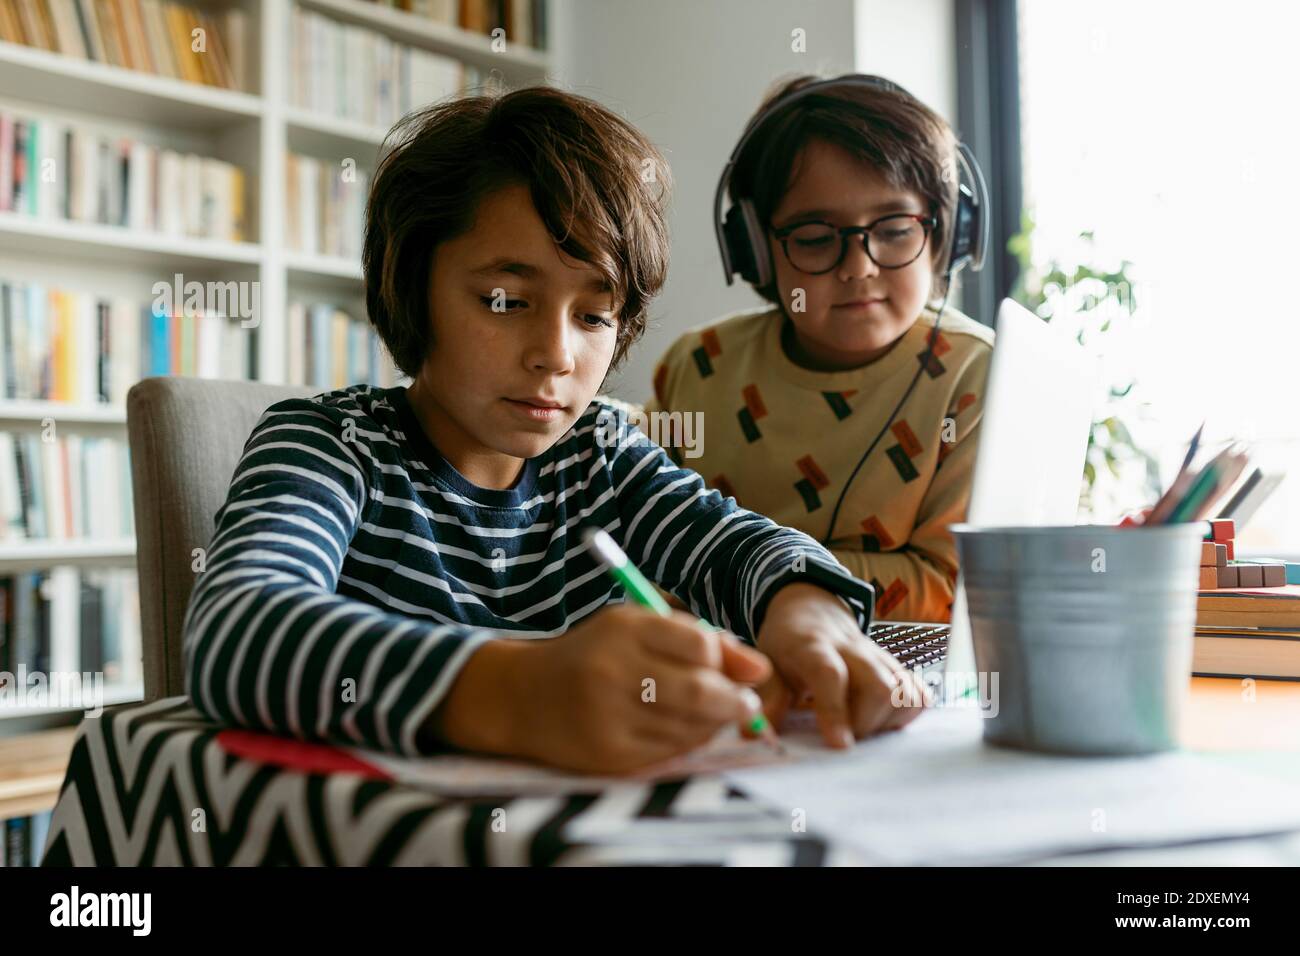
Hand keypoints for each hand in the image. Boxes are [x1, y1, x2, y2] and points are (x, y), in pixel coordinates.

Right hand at [513, 604, 771, 773]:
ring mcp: (609, 716)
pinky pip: (671, 753)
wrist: (525, 697)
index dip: (726, 660)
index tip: (735, 669)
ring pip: (691, 728)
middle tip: (747, 704)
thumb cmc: (596, 654)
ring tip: (708, 714)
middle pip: (701, 692)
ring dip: (713, 724)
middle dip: (736, 701)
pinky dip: (688, 743)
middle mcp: (613, 671)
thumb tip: (760, 667)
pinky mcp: (609, 754)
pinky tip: (680, 731)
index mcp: (623, 629)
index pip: (700, 645)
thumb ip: (699, 640)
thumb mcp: (638, 629)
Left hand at [754, 582, 929, 748]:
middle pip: (879, 687)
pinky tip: (878, 719)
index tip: (839, 745)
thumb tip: (757, 733)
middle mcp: (853, 649)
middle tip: (842, 736)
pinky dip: (904, 715)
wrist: (811, 611)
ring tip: (858, 726)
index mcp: (814, 647)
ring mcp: (879, 657)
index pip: (831, 675)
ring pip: (904, 693)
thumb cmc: (787, 644)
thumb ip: (767, 698)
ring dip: (885, 722)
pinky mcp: (897, 667)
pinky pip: (918, 695)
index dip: (835, 710)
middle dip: (865, 724)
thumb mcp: (767, 664)